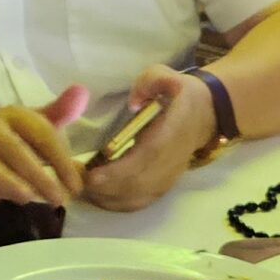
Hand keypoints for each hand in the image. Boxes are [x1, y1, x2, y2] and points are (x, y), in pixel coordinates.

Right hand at [0, 85, 89, 207]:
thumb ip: (58, 117)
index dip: (62, 161)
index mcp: (14, 116)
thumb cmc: (5, 137)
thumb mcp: (31, 125)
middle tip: (58, 199)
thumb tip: (82, 92)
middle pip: (16, 151)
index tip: (77, 185)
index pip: (43, 135)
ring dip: (9, 183)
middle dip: (39, 177)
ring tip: (27, 198)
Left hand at [81, 65, 214, 212]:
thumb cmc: (177, 94)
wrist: (205, 115)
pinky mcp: (164, 185)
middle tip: (74, 181)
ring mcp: (168, 176)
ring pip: (137, 197)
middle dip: (104, 187)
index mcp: (171, 131)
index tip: (92, 175)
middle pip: (137, 183)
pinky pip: (141, 202)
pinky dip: (118, 204)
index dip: (120, 170)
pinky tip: (97, 197)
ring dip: (107, 198)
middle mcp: (171, 159)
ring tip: (80, 189)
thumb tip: (133, 102)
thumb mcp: (165, 75)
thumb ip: (150, 82)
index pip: (146, 157)